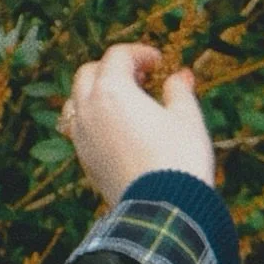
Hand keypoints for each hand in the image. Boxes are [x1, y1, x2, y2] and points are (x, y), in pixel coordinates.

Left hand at [57, 43, 215, 206]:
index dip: (140, 53)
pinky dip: (94, 119)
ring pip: (77, 101)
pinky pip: (80, 128)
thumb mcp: (187, 118)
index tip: (160, 63)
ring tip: (124, 103)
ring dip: (97, 93)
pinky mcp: (85, 160)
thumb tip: (179, 77)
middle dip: (113, 69)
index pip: (117, 56)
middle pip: (89, 73)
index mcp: (112, 91)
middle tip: (141, 78)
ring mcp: (82, 136)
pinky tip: (118, 129)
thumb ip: (179, 90)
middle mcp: (89, 109)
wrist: (165, 209)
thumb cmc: (179, 158)